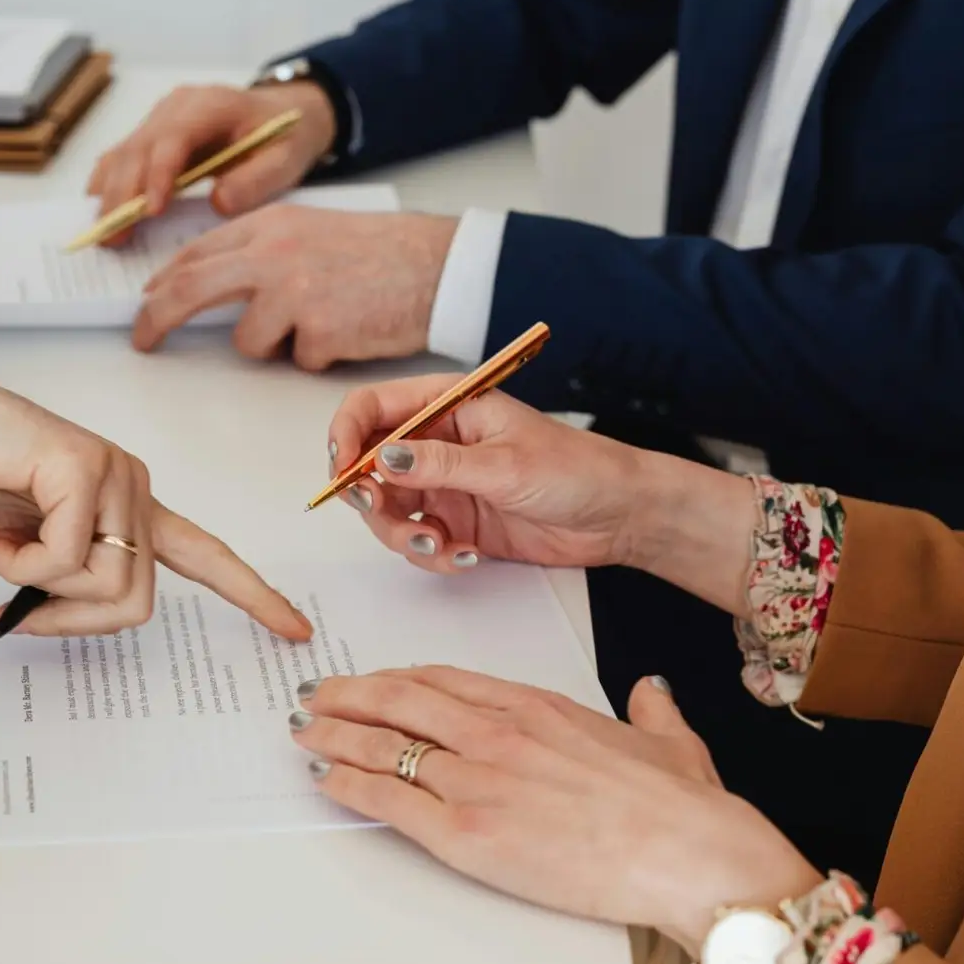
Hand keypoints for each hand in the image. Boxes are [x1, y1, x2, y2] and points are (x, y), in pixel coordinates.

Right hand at [0, 365, 311, 641]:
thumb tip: (54, 621)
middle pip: (135, 603)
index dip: (251, 595)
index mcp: (127, 507)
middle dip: (68, 621)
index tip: (295, 630)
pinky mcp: (86, 468)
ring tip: (0, 547)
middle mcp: (134, 488)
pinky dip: (18, 562)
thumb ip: (59, 588)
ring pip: (108, 586)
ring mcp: (116, 475)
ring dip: (41, 589)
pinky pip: (67, 559)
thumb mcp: (18, 558)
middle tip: (13, 611)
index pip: (205, 556)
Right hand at [87, 82, 336, 242]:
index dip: (157, 174)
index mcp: (211, 105)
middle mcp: (176, 107)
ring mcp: (160, 119)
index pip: (172, 137)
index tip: (151, 211)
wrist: (283, 114)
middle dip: (123, 194)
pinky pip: (121, 158)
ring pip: (122, 154)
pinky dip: (109, 185)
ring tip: (106, 234)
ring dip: (110, 195)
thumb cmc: (284, 137)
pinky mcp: (152, 136)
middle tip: (116, 237)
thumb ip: (256, 180)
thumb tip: (218, 204)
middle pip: (137, 148)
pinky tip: (102, 212)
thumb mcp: (285, 159)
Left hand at [132, 206, 456, 367]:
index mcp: (269, 225)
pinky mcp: (319, 332)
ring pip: (248, 341)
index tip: (147, 301)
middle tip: (143, 339)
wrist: (436, 266)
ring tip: (321, 322)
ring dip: (275, 345)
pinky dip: (318, 356)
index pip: (195, 253)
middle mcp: (273, 255)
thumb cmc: (379, 252)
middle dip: (157, 317)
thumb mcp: (309, 232)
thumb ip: (259, 251)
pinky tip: (348, 330)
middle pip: (190, 289)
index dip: (163, 282)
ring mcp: (294, 293)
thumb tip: (209, 283)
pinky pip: (296, 360)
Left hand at [291, 667, 821, 949]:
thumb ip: (649, 712)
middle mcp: (498, 732)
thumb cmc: (680, 808)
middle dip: (349, 695)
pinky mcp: (468, 834)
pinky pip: (389, 800)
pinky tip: (325, 778)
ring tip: (305, 731)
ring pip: (384, 744)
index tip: (375, 679)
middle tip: (318, 694)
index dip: (398, 678)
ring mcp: (479, 780)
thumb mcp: (668, 739)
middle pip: (400, 700)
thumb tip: (648, 694)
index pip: (445, 679)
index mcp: (536, 706)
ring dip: (334, 735)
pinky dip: (349, 784)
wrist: (688, 853)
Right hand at [325, 375, 758, 612]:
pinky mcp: (456, 523)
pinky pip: (418, 542)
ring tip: (438, 547)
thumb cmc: (577, 469)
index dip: (346, 435)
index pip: (372, 408)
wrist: (620, 516)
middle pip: (368, 465)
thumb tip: (382, 458)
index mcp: (447, 406)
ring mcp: (444, 485)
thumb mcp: (504, 465)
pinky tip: (466, 557)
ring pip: (388, 511)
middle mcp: (437, 444)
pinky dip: (431, 556)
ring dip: (401, 534)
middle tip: (384, 514)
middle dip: (368, 496)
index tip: (343, 469)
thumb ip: (439, 465)